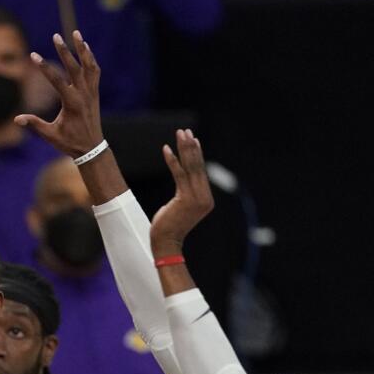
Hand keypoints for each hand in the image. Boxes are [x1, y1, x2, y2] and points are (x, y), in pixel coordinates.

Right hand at [14, 31, 103, 157]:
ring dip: (82, 49)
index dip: (44, 67)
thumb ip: (34, 124)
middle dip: (64, 51)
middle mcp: (83, 94)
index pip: (57, 80)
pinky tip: (85, 48)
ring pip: (89, 65)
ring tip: (76, 33)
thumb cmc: (69, 142)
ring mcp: (91, 92)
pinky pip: (94, 71)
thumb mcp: (50, 135)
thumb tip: (16, 119)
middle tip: (56, 36)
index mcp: (72, 103)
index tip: (33, 55)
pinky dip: (90, 58)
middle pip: (74, 68)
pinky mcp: (95, 92)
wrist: (91, 148)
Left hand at [149, 129, 215, 254]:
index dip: (197, 153)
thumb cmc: (170, 226)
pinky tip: (166, 149)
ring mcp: (196, 198)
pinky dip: (172, 161)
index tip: (192, 139)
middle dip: (191, 146)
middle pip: (197, 166)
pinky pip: (178, 174)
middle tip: (185, 131)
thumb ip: (186, 192)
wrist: (166, 242)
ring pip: (190, 168)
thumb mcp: (181, 206)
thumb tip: (185, 177)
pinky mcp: (185, 198)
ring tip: (179, 134)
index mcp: (206, 198)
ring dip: (184, 149)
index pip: (201, 171)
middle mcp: (204, 197)